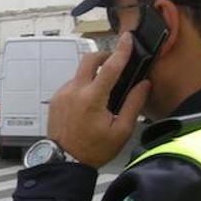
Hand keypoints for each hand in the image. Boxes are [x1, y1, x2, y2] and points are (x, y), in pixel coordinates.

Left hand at [47, 32, 151, 168]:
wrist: (64, 162)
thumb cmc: (93, 150)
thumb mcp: (120, 131)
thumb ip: (133, 104)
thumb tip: (144, 84)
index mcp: (92, 99)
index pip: (110, 67)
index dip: (121, 50)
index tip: (128, 38)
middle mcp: (74, 92)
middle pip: (89, 60)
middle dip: (104, 56)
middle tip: (115, 62)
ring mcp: (62, 94)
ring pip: (80, 73)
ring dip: (93, 74)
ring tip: (104, 92)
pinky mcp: (56, 99)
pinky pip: (72, 84)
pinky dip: (83, 86)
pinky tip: (89, 102)